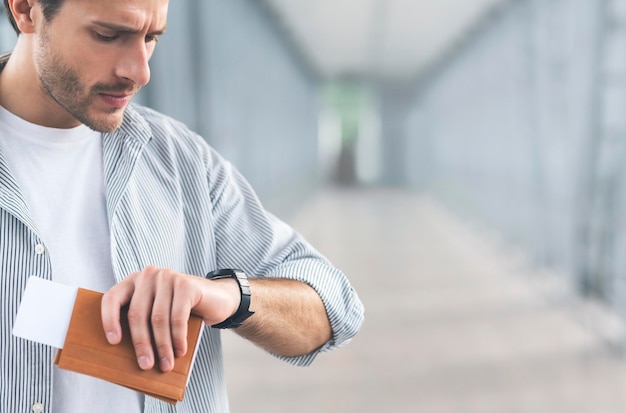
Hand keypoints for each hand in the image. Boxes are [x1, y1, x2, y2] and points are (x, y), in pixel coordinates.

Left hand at [101, 266, 239, 371]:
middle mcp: (149, 275)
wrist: (218, 298)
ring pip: (158, 319)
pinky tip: (180, 351)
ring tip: (166, 364)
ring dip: (162, 346)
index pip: (112, 298)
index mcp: (134, 281)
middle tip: (146, 365)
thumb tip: (127, 355)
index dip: (109, 321)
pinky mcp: (186, 284)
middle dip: (142, 344)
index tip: (113, 342)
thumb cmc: (182, 310)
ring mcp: (168, 277)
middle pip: (137, 314)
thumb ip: (143, 322)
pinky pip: (178, 317)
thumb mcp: (157, 312)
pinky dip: (178, 338)